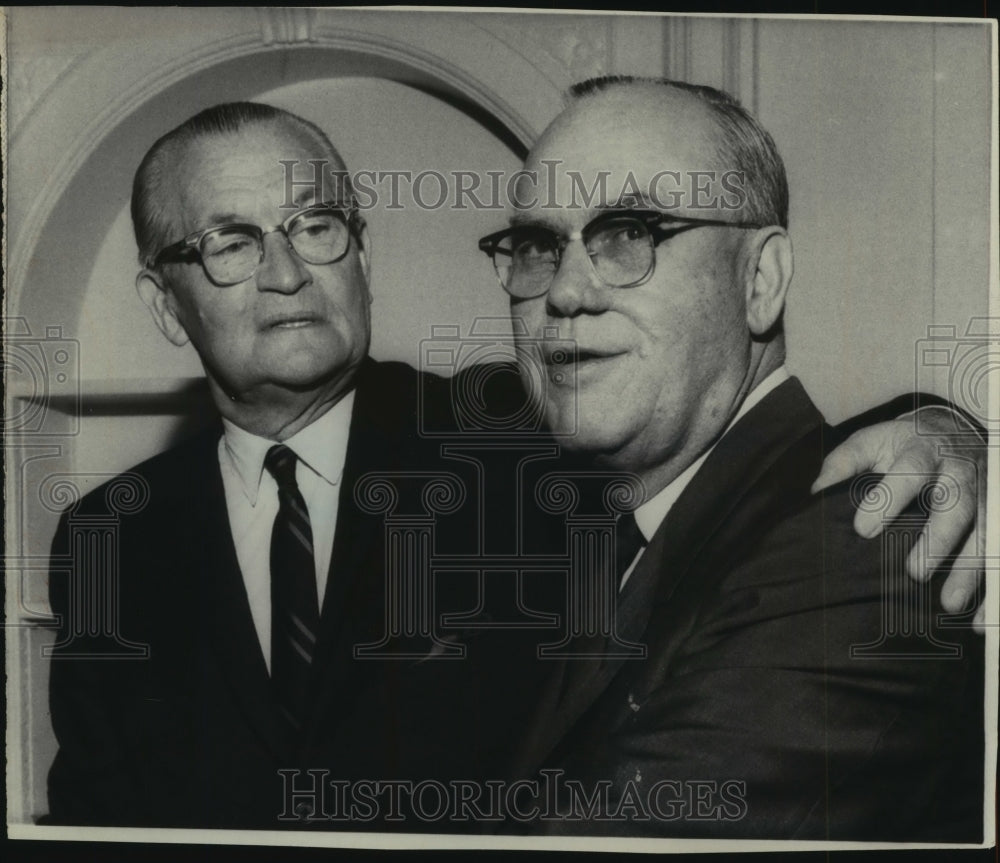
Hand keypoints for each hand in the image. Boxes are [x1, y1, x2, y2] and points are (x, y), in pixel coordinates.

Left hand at [812, 406, 986, 632]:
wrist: (951, 430)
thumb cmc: (900, 445)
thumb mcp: (871, 442)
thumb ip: (844, 462)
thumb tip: (815, 490)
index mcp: (924, 450)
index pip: (910, 470)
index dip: (889, 498)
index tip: (863, 529)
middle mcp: (961, 471)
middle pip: (958, 503)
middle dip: (939, 538)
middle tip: (914, 572)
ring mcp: (985, 494)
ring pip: (987, 531)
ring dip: (970, 568)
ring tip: (948, 603)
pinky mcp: (996, 515)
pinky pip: (999, 549)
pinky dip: (991, 590)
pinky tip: (978, 620)